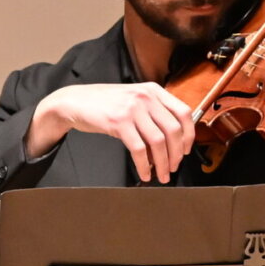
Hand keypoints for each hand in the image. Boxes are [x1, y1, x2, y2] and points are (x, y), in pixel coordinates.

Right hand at [28, 82, 195, 182]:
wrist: (75, 101)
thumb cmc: (104, 104)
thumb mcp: (133, 100)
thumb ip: (152, 112)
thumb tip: (171, 141)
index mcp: (154, 91)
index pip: (184, 113)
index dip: (189, 135)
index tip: (186, 150)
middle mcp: (146, 97)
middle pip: (173, 130)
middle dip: (176, 154)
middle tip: (173, 168)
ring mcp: (132, 109)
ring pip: (158, 141)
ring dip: (162, 163)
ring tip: (161, 175)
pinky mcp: (119, 122)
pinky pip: (138, 149)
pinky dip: (144, 165)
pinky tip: (144, 173)